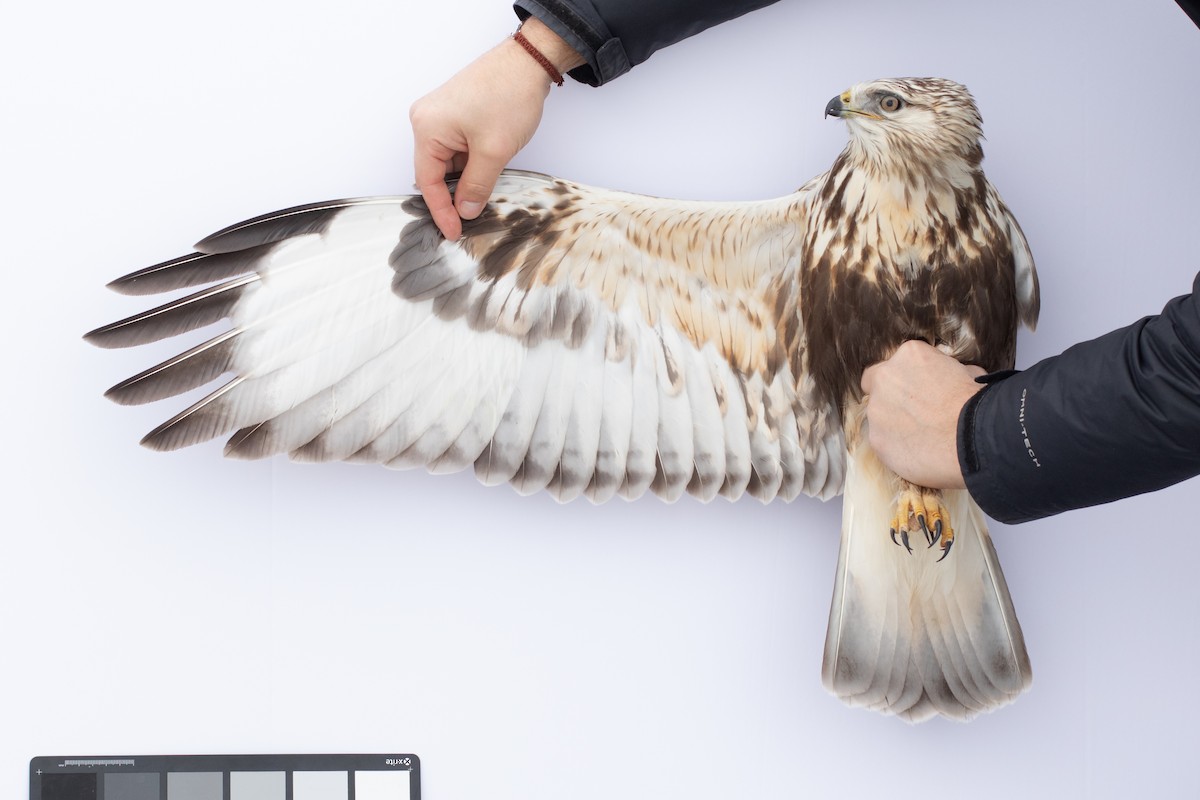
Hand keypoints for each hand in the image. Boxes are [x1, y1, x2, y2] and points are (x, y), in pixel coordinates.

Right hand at [409, 17, 582, 239]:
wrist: (528, 61)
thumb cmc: (509, 94)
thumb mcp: (494, 151)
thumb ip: (477, 185)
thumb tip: (466, 209)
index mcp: (427, 128)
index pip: (428, 182)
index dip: (441, 211)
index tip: (454, 232)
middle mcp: (426, 119)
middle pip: (435, 171)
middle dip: (454, 194)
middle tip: (471, 218)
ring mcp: (440, 114)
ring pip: (449, 161)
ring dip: (466, 177)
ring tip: (487, 187)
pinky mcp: (455, 113)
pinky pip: (457, 147)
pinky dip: (471, 162)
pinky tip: (488, 168)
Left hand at [860, 341, 985, 489]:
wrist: (974, 438)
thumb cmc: (978, 403)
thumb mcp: (969, 373)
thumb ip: (947, 372)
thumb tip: (952, 377)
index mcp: (909, 355)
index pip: (896, 363)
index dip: (906, 378)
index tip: (917, 391)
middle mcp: (886, 379)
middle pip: (876, 385)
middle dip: (889, 397)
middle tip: (912, 413)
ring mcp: (877, 410)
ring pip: (878, 416)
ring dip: (892, 424)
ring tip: (920, 437)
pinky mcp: (877, 440)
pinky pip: (883, 442)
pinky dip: (896, 447)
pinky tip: (917, 452)